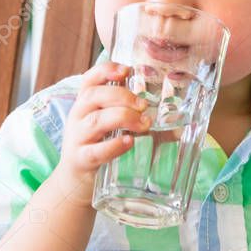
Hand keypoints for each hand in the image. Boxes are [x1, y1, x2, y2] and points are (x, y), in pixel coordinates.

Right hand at [52, 60, 150, 207]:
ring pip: (95, 121)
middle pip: (93, 96)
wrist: (74, 181)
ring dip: (122, 117)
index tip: (126, 70)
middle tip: (143, 105)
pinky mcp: (81, 161)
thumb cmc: (97, 147)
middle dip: (121, 96)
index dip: (106, 70)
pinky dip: (113, 146)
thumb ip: (133, 118)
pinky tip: (128, 142)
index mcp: (85, 104)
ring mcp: (78, 139)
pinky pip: (95, 152)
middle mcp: (78, 117)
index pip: (89, 79)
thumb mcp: (108, 127)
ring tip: (143, 124)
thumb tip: (177, 122)